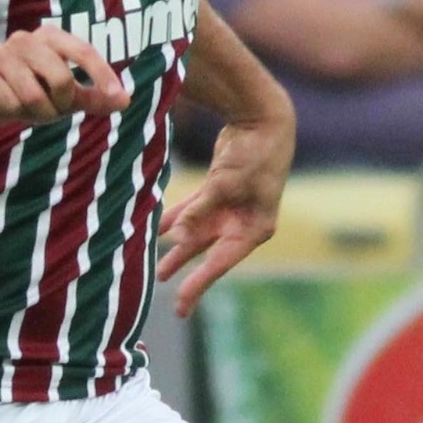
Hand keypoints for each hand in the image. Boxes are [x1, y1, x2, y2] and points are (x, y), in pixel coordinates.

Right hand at [0, 25, 129, 127]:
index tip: (117, 95)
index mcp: (49, 37)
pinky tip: (8, 104)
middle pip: (61, 78)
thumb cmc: (31, 92)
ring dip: (38, 112)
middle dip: (61, 103)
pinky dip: (15, 113)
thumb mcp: (66, 97)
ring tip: (29, 107)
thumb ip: (94, 97)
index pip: (83, 51)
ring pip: (34, 96)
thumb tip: (125, 101)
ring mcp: (1, 53)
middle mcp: (25, 38)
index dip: (102, 74)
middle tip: (52, 107)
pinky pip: (11, 103)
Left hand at [156, 106, 293, 317]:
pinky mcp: (219, 189)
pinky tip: (160, 229)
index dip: (199, 283)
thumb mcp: (226, 183)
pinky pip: (194, 209)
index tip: (180, 303)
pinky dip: (179, 217)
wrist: (263, 120)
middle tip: (165, 291)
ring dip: (178, 246)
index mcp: (255, 229)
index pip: (221, 263)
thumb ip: (200, 210)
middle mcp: (243, 222)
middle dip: (185, 269)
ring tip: (159, 267)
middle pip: (208, 252)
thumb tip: (178, 236)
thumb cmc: (254, 154)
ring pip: (198, 232)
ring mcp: (231, 206)